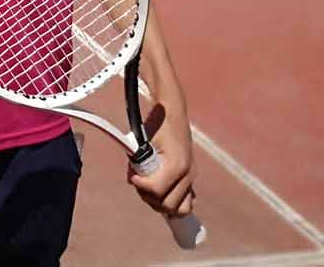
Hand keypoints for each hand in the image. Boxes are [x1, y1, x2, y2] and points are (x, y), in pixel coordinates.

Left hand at [128, 102, 197, 218]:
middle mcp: (188, 174)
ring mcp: (191, 177)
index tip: (133, 176)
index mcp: (177, 165)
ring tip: (148, 189)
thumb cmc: (156, 125)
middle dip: (150, 198)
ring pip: (180, 209)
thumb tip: (132, 180)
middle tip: (139, 183)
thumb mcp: (142, 141)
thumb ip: (137, 162)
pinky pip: (185, 201)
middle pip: (169, 206)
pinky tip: (159, 191)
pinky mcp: (190, 178)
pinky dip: (171, 201)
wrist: (172, 113)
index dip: (141, 186)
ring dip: (161, 203)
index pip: (157, 191)